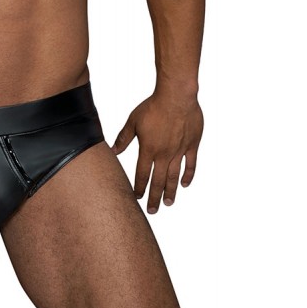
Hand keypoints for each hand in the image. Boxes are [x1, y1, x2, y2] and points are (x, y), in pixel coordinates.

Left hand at [112, 91, 202, 213]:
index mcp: (148, 149)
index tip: (137, 198)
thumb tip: (114, 151)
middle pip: (158, 180)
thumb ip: (124, 137)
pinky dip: (188, 175)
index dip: (139, 187)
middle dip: (154, 197)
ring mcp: (179, 151)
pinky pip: (190, 165)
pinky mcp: (192, 145)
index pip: (142, 174)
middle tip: (153, 210)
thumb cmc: (153, 106)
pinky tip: (185, 184)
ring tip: (168, 203)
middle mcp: (164, 154)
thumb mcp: (133, 121)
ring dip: (170, 191)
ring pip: (174, 176)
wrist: (176, 97)